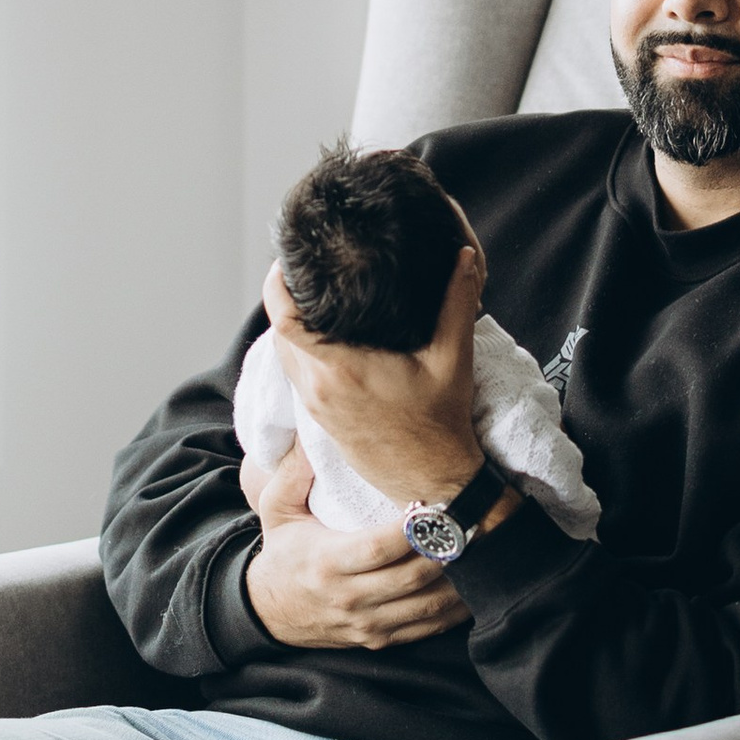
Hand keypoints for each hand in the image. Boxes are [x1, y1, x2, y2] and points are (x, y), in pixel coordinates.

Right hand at [242, 438, 471, 649]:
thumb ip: (292, 473)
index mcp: (328, 563)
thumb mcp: (276, 510)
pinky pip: (425, 629)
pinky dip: (453, 612)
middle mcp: (350, 597)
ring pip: (426, 606)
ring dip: (459, 582)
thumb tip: (310, 437)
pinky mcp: (378, 639)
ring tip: (482, 553)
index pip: (379, 548)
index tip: (439, 506)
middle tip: (475, 524)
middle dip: (447, 552)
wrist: (269, 612)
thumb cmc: (282, 554)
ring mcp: (366, 622)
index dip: (414, 530)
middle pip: (412, 577)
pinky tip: (472, 588)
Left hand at [266, 245, 486, 514]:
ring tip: (311, 300)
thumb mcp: (453, 359)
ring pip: (284, 358)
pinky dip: (299, 353)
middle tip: (303, 273)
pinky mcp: (321, 421)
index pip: (284, 321)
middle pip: (278, 335)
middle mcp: (319, 388)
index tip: (286, 262)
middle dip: (283, 301)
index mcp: (341, 368)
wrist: (434, 482)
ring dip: (289, 329)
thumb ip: (457, 302)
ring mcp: (317, 407)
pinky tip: (322, 339)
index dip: (276, 286)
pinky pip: (296, 377)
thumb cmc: (442, 424)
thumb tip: (463, 257)